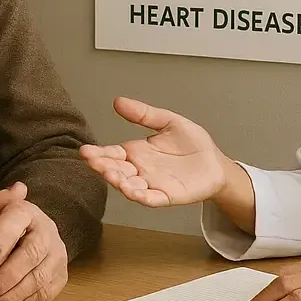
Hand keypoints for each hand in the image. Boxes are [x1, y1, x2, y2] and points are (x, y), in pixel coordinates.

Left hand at [0, 184, 68, 300]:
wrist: (17, 242)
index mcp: (26, 210)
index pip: (18, 217)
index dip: (3, 237)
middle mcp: (46, 228)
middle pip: (34, 250)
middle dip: (10, 273)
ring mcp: (55, 252)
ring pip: (42, 274)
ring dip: (17, 293)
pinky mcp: (59, 275)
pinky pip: (47, 292)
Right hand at [79, 96, 229, 206]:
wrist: (215, 162)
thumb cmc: (192, 144)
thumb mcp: (168, 122)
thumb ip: (144, 114)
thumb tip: (118, 101)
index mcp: (138, 152)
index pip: (113, 153)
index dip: (99, 154)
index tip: (85, 151)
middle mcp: (141, 169)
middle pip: (118, 170)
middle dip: (105, 168)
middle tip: (95, 163)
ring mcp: (153, 184)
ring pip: (131, 186)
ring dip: (120, 183)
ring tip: (113, 177)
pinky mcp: (168, 196)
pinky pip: (152, 198)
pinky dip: (142, 196)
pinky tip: (133, 192)